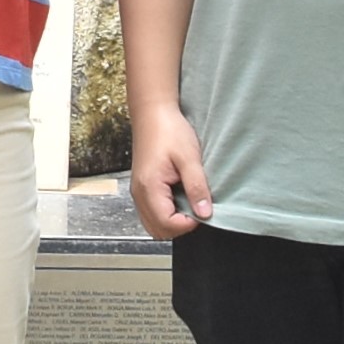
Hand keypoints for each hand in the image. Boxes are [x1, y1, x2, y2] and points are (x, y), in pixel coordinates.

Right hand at [127, 107, 211, 238]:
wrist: (152, 113)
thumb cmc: (169, 130)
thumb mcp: (189, 158)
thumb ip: (197, 187)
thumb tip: (205, 213)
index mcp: (150, 187)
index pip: (167, 224)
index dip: (188, 224)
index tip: (202, 209)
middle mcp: (139, 194)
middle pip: (158, 230)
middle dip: (180, 226)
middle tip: (195, 208)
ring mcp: (138, 192)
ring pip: (154, 225)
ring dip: (172, 222)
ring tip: (187, 202)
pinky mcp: (141, 188)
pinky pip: (151, 213)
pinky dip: (165, 214)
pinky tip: (178, 198)